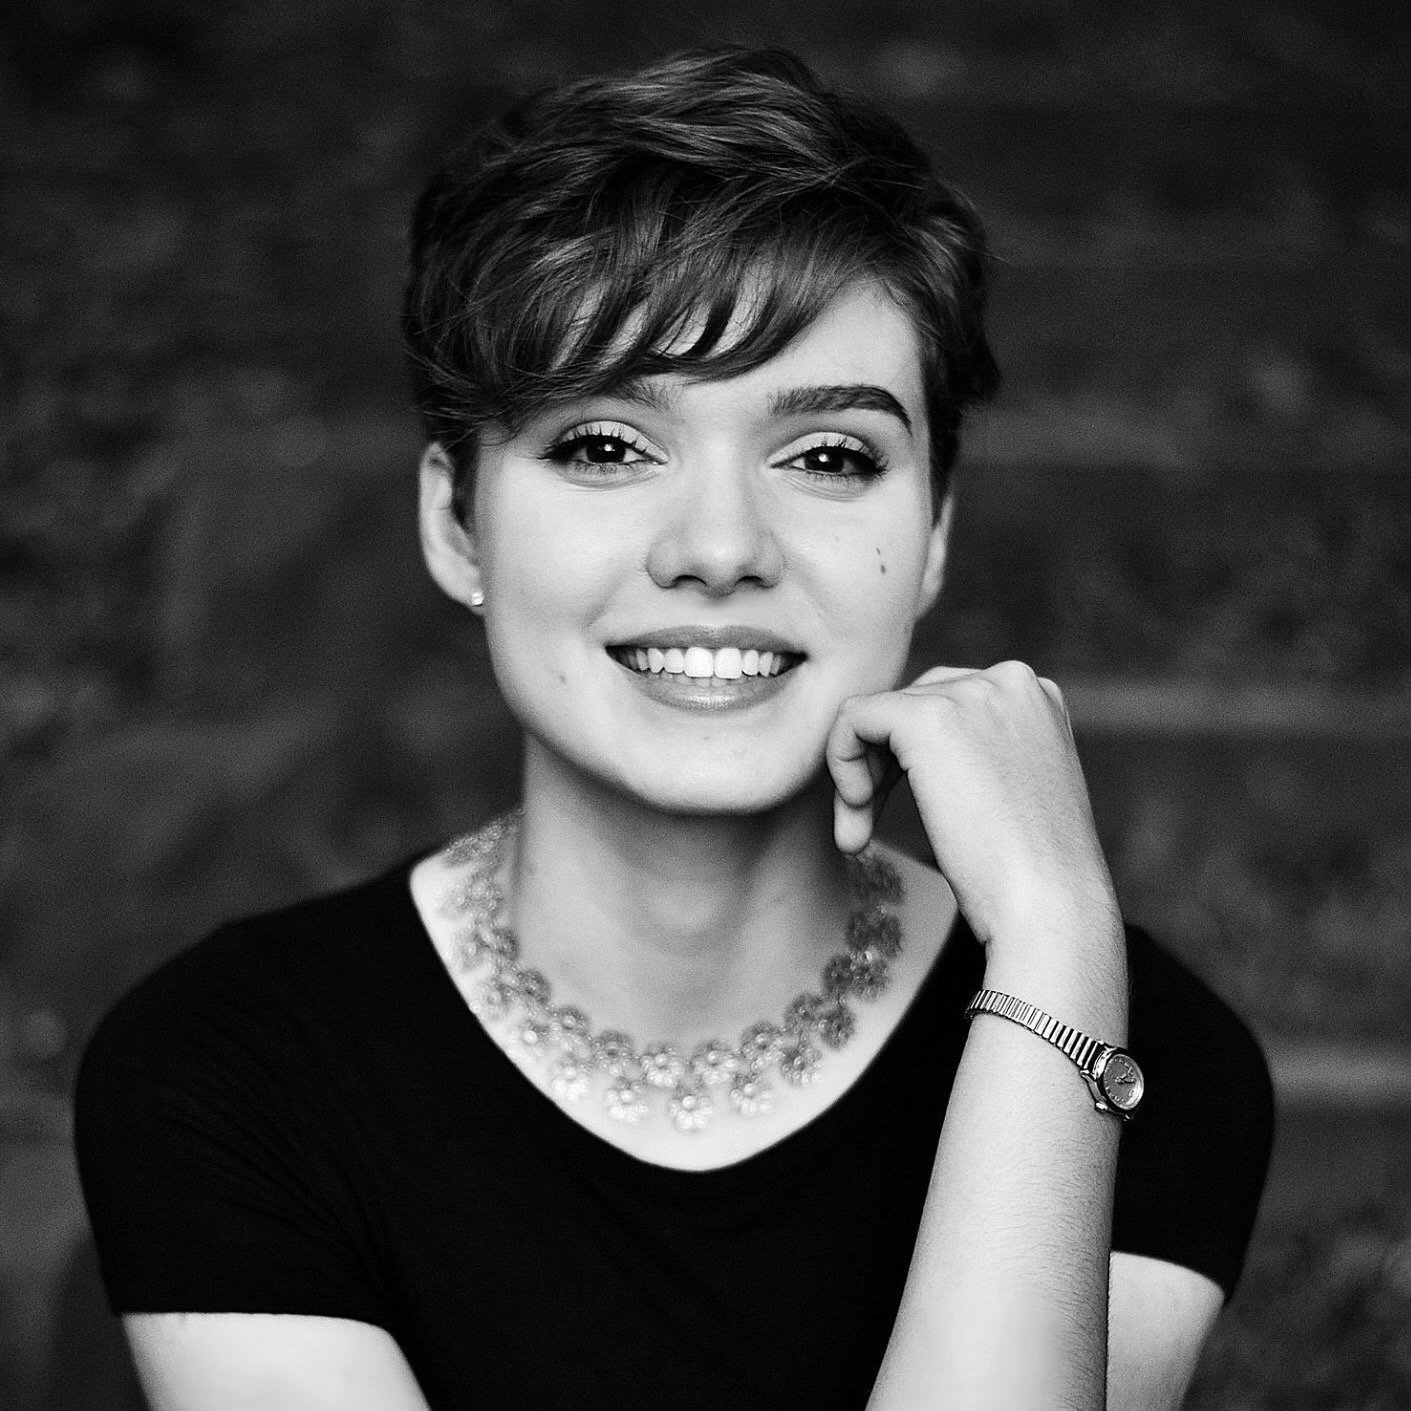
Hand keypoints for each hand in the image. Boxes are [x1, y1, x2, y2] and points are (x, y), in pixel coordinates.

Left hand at [825, 661, 1118, 950]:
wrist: (1050, 908)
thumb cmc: (1032, 875)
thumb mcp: (1012, 792)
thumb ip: (976, 756)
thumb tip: (909, 752)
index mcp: (1034, 697)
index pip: (947, 704)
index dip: (910, 759)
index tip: (898, 814)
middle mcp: (1008, 681)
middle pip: (910, 706)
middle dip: (881, 766)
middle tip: (865, 826)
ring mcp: (970, 693)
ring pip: (878, 714)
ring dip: (858, 774)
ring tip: (857, 834)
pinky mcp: (927, 718)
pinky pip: (853, 718)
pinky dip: (840, 761)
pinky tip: (856, 812)